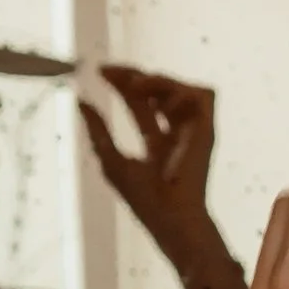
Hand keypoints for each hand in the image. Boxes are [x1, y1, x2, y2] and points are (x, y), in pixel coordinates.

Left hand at [83, 67, 219, 261]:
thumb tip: (80, 100)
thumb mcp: (111, 159)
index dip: (122, 83)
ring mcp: (193, 131)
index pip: (141, 102)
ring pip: (179, 86)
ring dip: (156, 79)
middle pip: (159, 89)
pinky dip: (182, 92)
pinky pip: (203, 95)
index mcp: (157, 143)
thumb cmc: (144, 200)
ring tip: (135, 86)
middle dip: (134, 74)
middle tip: (109, 70)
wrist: (172, 217)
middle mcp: (176, 133)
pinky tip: (163, 106)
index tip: (99, 71)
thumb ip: (98, 130)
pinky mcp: (207, 130)